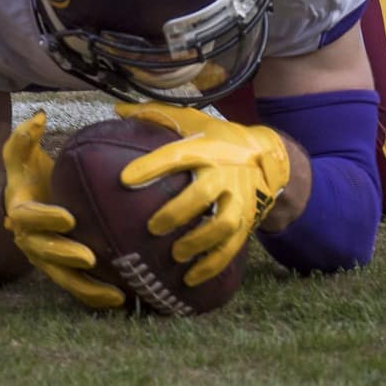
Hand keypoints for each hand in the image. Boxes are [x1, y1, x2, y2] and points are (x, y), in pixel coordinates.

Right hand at [1, 111, 123, 309]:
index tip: (67, 217)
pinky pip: (77, 288)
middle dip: (65, 255)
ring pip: (63, 278)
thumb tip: (39, 115)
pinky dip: (96, 296)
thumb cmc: (30, 177)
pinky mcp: (61, 272)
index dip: (45, 218)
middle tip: (89, 257)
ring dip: (86, 288)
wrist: (25, 205)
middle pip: (45, 253)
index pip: (29, 217)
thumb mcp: (20, 158)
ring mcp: (45, 259)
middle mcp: (30, 239)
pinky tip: (122, 300)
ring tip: (114, 293)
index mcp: (20, 211)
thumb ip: (24, 138)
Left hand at [115, 102, 291, 285]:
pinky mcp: (246, 223)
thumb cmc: (220, 139)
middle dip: (177, 212)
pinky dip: (211, 266)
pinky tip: (190, 278)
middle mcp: (225, 174)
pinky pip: (231, 249)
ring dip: (198, 242)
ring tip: (175, 254)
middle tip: (152, 227)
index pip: (177, 155)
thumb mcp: (194, 121)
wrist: (267, 158)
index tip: (125, 179)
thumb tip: (117, 107)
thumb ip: (156, 115)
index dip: (152, 166)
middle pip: (203, 194)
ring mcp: (239, 201)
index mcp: (208, 148)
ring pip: (222, 224)